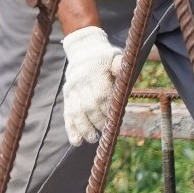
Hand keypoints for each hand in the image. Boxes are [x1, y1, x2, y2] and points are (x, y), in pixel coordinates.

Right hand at [60, 26, 125, 147]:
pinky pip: (68, 115)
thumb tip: (126, 69)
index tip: (114, 120)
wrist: (83, 50)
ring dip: (84, 128)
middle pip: (89, 106)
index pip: (100, 95)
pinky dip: (71, 129)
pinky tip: (76, 141)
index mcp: (95, 73)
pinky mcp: (67, 97)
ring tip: (92, 139)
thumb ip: (120, 65)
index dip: (107, 109)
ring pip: (76, 113)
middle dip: (98, 121)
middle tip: (106, 132)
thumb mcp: (116, 57)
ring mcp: (72, 91)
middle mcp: (81, 83)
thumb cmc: (105, 57)